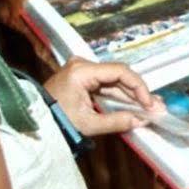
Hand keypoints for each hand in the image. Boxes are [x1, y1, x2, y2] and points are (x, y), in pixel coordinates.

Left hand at [43, 58, 163, 135]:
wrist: (32, 124)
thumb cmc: (57, 122)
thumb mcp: (88, 124)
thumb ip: (117, 121)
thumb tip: (142, 120)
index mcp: (82, 71)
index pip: (120, 72)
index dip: (139, 87)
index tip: (149, 104)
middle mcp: (82, 65)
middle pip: (118, 75)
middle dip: (137, 93)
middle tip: (156, 107)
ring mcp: (81, 70)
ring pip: (113, 81)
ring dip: (130, 95)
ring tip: (150, 108)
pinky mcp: (80, 79)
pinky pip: (104, 85)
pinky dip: (118, 96)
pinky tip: (134, 105)